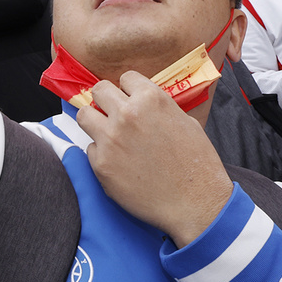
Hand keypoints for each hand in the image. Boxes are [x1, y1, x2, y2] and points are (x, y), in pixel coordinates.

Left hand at [78, 70, 234, 244]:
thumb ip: (161, 109)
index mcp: (151, 99)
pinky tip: (119, 164)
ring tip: (108, 134)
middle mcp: (127, 114)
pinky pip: (90, 149)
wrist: (195, 203)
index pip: (126, 77)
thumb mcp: (187, 123)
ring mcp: (111, 139)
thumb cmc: (197, 165)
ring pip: (84, 115)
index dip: (129, 90)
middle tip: (114, 113)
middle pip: (99, 90)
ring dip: (95, 122)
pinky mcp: (101, 165)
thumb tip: (145, 106)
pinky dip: (101, 154)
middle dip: (106, 100)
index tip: (131, 100)